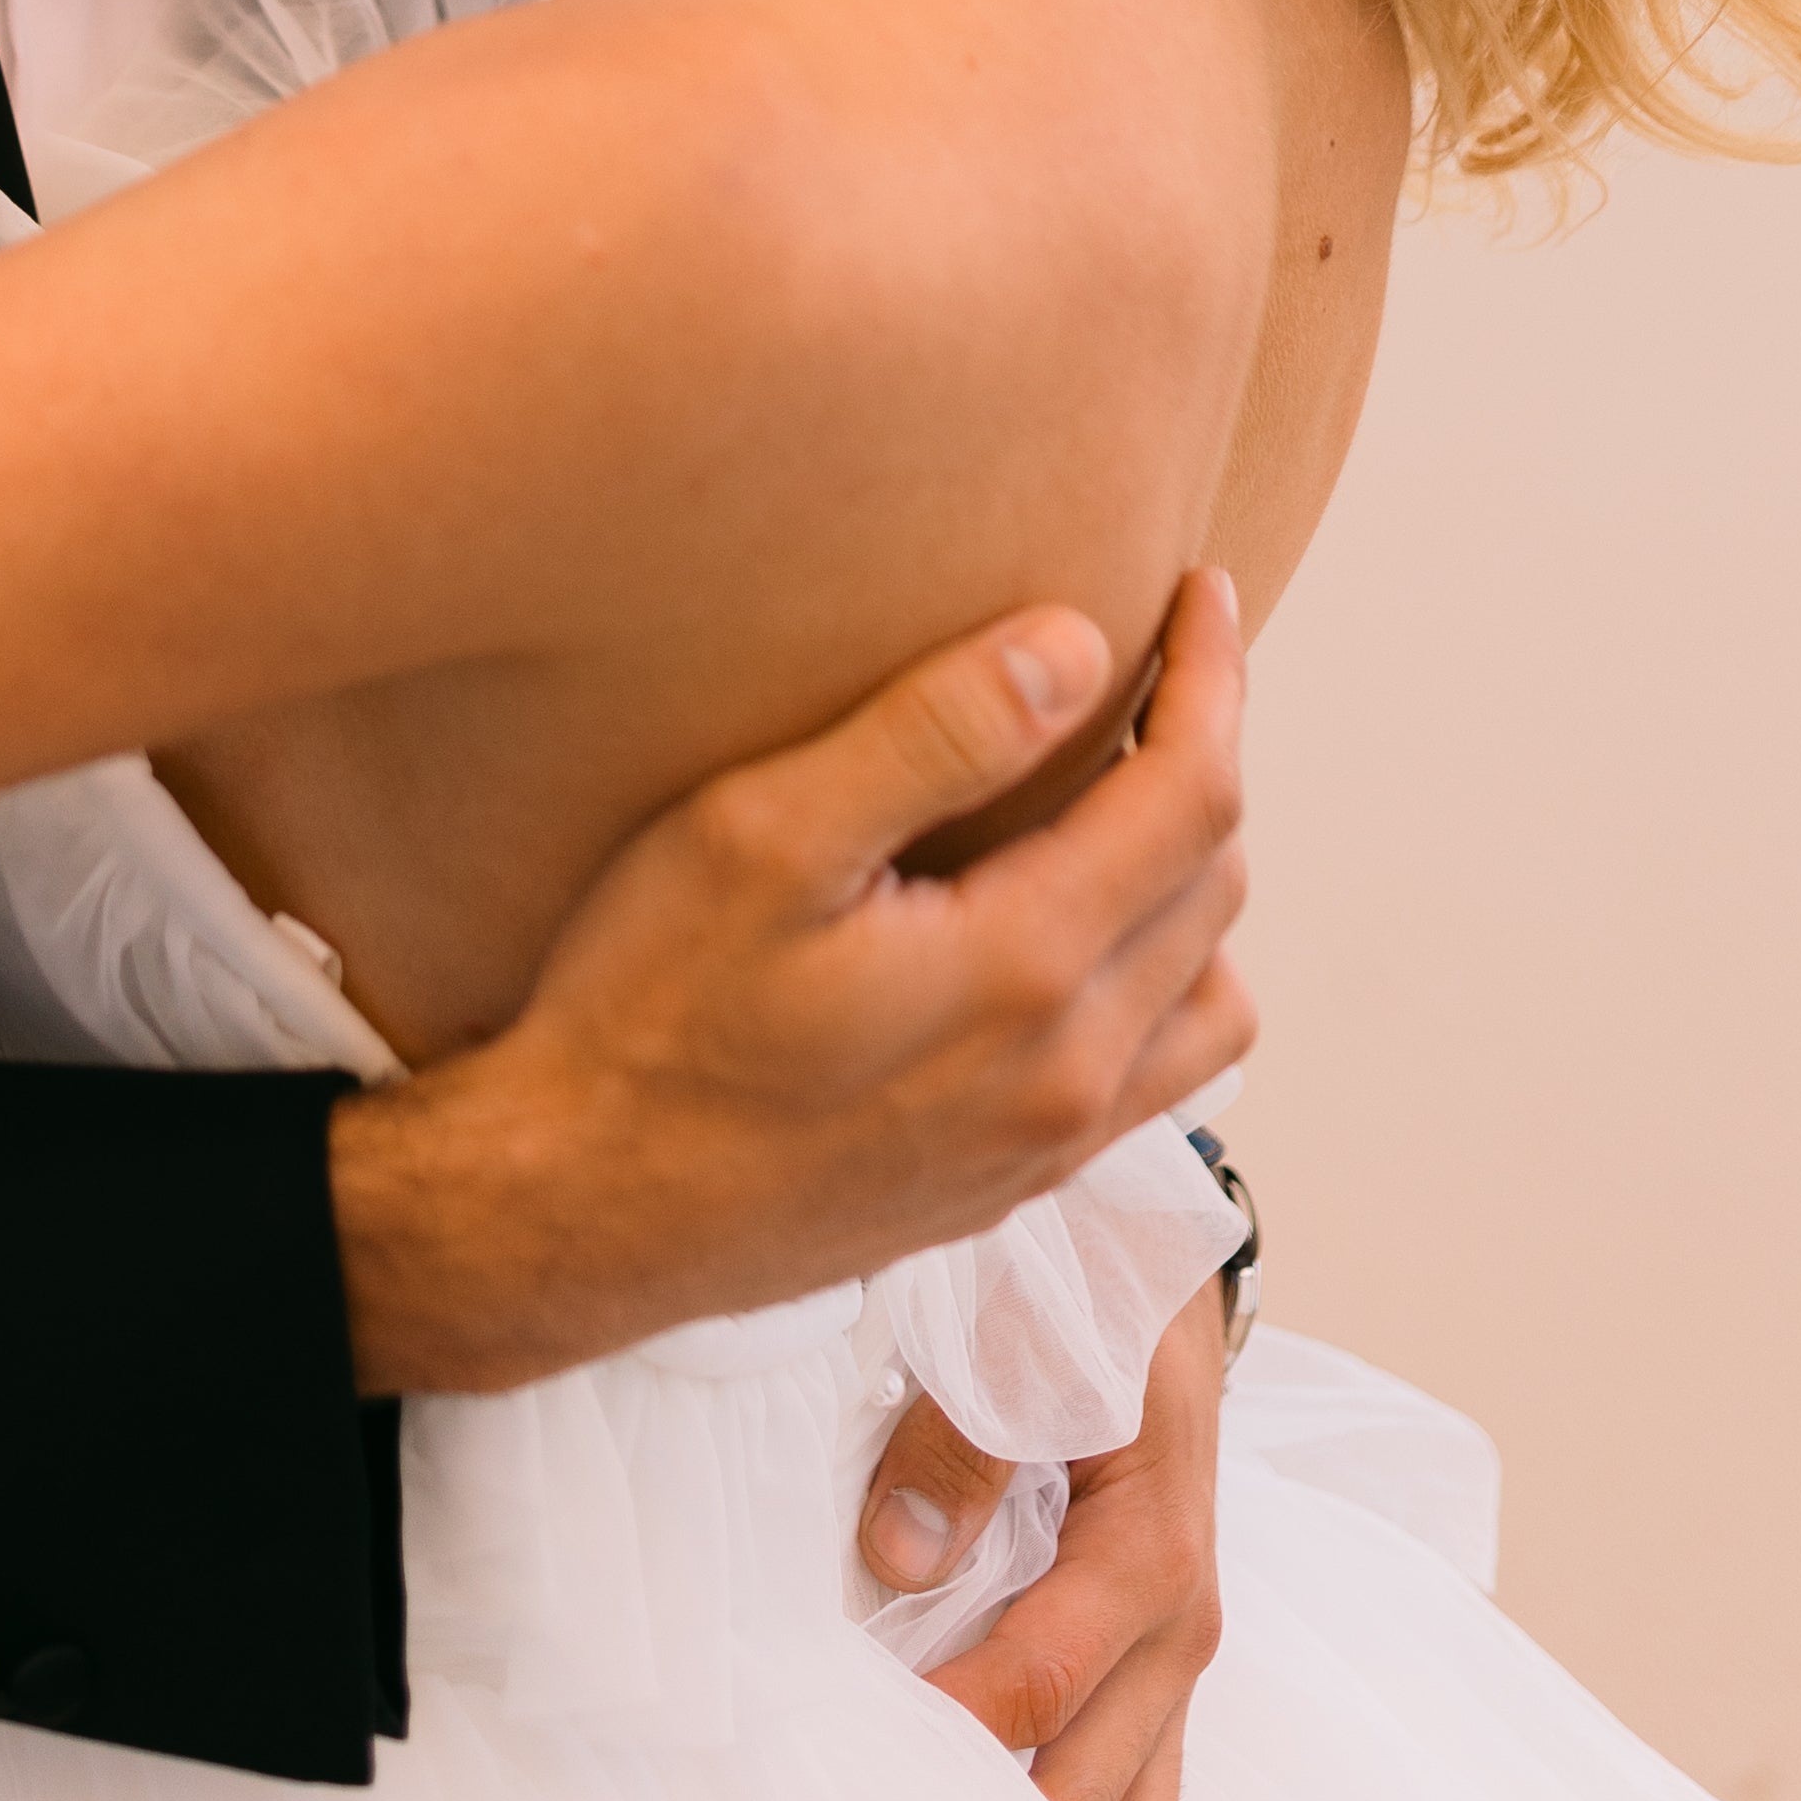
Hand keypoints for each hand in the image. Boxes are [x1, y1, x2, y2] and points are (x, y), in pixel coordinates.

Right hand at [330, 575, 1249, 1396]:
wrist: (585, 1210)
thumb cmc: (649, 1007)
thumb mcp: (760, 836)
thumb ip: (928, 737)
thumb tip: (1075, 647)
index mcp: (1026, 969)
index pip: (1193, 799)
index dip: (1210, 678)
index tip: (1196, 590)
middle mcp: (1071, 1072)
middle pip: (1215, 885)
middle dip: (1202, 755)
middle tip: (1148, 669)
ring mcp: (1048, 1144)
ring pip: (1209, 992)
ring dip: (1191, 880)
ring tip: (1114, 798)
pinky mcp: (1012, 1185)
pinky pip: (1157, 1075)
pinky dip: (1159, 979)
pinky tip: (1067, 932)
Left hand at [868, 1286, 1229, 1800]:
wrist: (1158, 1284)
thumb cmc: (1090, 1305)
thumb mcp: (1025, 1339)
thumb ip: (963, 1443)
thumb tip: (897, 1554)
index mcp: (1153, 1555)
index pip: (1040, 1686)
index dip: (946, 1729)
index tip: (854, 1745)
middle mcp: (1180, 1631)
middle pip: (1083, 1794)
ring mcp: (1174, 1662)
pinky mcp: (1155, 1668)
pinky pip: (1131, 1793)